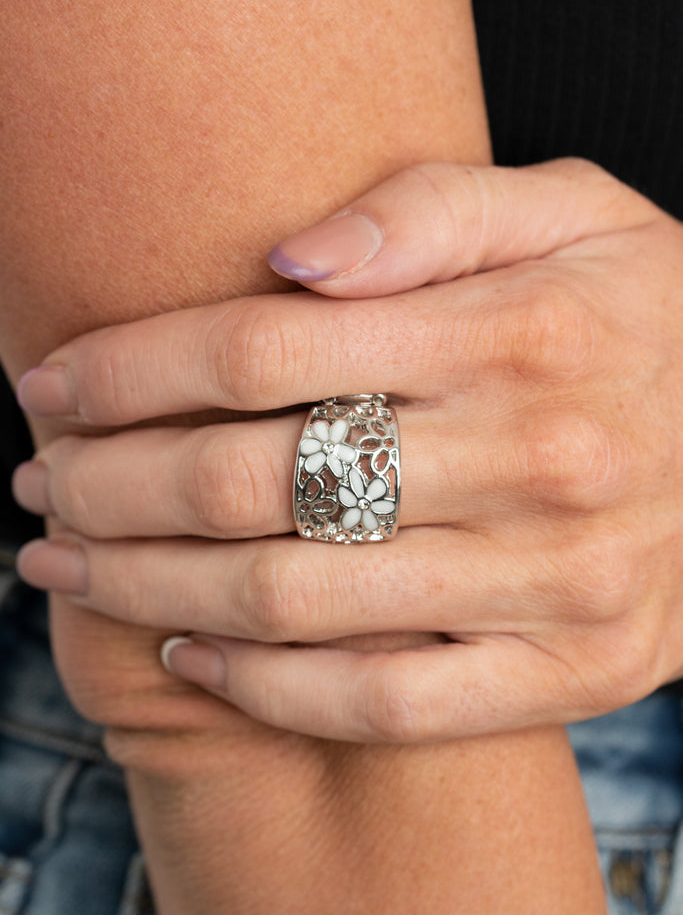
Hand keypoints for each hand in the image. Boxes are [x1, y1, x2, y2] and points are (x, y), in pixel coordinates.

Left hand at [14, 159, 682, 741]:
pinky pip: (385, 702)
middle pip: (258, 483)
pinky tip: (189, 652)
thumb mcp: (573, 214)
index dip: (129, 371)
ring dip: (151, 586)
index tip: (53, 387)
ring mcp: (564, 582)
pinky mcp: (575, 670)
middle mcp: (545, 459)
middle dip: (113, 486)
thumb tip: (290, 254)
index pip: (263, 351)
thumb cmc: (638, 322)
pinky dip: (266, 689)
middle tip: (42, 485)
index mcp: (528, 328)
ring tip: (70, 564)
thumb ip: (435, 211)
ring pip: (299, 600)